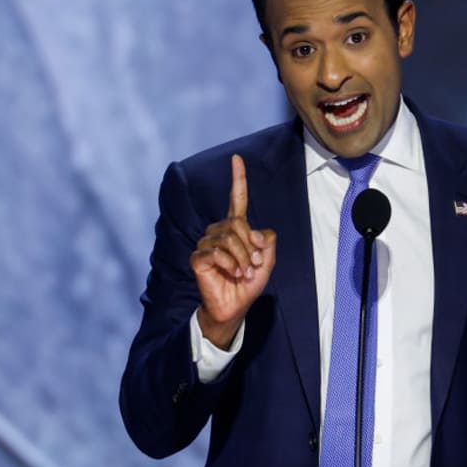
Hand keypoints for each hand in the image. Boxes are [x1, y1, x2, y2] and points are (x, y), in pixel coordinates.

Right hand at [190, 155, 276, 347]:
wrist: (234, 307)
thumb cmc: (248, 284)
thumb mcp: (266, 262)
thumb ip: (267, 243)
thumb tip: (257, 233)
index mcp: (236, 229)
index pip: (236, 200)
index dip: (238, 179)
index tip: (237, 159)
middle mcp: (219, 232)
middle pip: (238, 223)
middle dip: (251, 245)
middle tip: (255, 264)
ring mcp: (206, 244)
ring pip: (228, 238)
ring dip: (242, 258)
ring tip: (244, 272)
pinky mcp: (198, 258)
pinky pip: (217, 252)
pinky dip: (231, 264)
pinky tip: (233, 274)